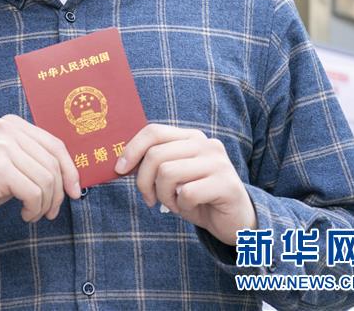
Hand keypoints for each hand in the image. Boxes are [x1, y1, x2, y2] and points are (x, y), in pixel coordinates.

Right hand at [0, 114, 81, 225]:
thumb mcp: (14, 162)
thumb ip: (38, 159)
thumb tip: (73, 178)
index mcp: (11, 122)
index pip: (54, 144)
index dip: (70, 170)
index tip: (75, 192)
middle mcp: (6, 128)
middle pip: (52, 163)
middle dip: (57, 193)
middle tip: (51, 212)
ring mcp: (1, 146)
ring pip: (46, 179)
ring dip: (45, 204)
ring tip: (35, 213)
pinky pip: (33, 192)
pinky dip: (34, 208)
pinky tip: (25, 214)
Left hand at [115, 124, 255, 244]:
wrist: (234, 221)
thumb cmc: (197, 197)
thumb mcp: (172, 177)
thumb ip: (153, 164)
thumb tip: (120, 163)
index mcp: (191, 137)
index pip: (153, 132)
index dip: (132, 149)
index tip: (119, 169)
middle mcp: (206, 144)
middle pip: (156, 155)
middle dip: (144, 181)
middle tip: (149, 198)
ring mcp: (218, 162)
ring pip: (167, 173)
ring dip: (163, 195)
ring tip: (173, 203)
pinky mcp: (227, 184)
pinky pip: (187, 193)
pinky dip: (181, 205)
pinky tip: (189, 207)